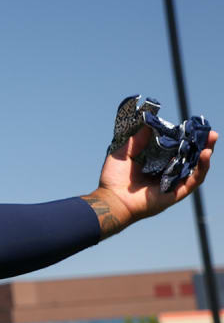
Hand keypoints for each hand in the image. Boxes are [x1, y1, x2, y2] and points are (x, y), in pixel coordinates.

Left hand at [89, 123, 216, 235]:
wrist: (111, 199)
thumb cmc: (113, 178)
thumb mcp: (124, 154)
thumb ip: (137, 140)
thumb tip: (148, 123)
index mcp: (155, 164)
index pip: (175, 150)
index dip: (185, 139)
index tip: (192, 127)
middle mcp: (166, 174)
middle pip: (190, 158)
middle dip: (201, 145)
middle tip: (210, 132)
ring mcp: (172, 184)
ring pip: (195, 169)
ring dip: (205, 154)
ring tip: (211, 139)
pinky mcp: (176, 194)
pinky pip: (193, 181)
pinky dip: (201, 169)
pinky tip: (204, 156)